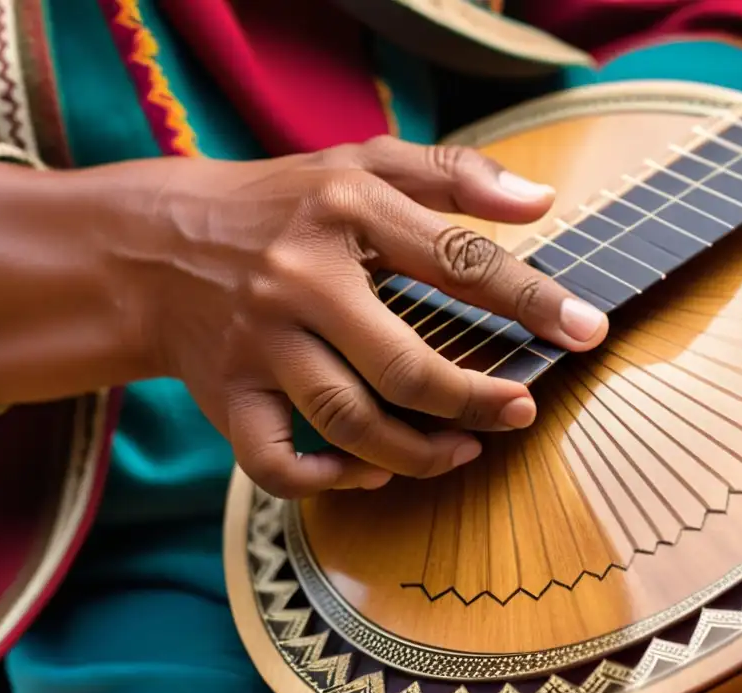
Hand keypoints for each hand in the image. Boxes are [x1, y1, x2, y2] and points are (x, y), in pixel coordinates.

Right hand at [122, 137, 608, 497]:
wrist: (155, 245)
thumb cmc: (278, 204)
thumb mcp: (357, 162)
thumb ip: (452, 172)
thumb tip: (542, 202)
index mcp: (344, 212)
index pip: (456, 261)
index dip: (531, 301)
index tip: (585, 331)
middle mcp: (300, 281)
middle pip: (405, 366)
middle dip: (476, 401)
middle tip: (521, 410)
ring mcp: (260, 346)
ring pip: (350, 423)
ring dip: (419, 453)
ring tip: (464, 451)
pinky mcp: (227, 396)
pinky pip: (276, 464)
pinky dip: (328, 481)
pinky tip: (368, 473)